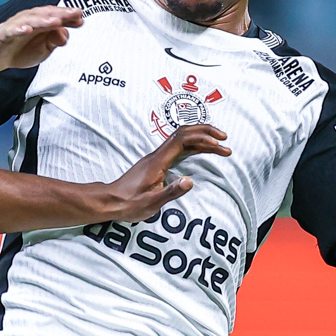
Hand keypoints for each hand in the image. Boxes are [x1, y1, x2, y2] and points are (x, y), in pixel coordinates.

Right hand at [0, 5, 85, 72]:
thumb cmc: (20, 50)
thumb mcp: (43, 50)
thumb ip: (54, 41)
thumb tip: (65, 35)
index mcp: (40, 23)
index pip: (56, 16)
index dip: (68, 16)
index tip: (81, 18)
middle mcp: (29, 20)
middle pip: (46, 14)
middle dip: (60, 13)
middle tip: (74, 13)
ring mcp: (16, 26)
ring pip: (31, 20)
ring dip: (44, 19)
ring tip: (56, 21)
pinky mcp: (3, 34)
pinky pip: (11, 30)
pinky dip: (19, 29)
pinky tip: (27, 30)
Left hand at [98, 123, 230, 221]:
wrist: (110, 201)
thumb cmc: (128, 203)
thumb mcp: (151, 203)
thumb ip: (171, 192)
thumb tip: (190, 181)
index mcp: (157, 161)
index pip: (182, 140)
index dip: (202, 138)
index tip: (218, 145)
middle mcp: (157, 155)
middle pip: (184, 133)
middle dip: (206, 132)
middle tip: (225, 140)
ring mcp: (156, 158)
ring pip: (181, 139)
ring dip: (201, 138)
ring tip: (220, 146)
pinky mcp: (156, 163)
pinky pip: (178, 148)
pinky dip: (194, 146)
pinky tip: (203, 151)